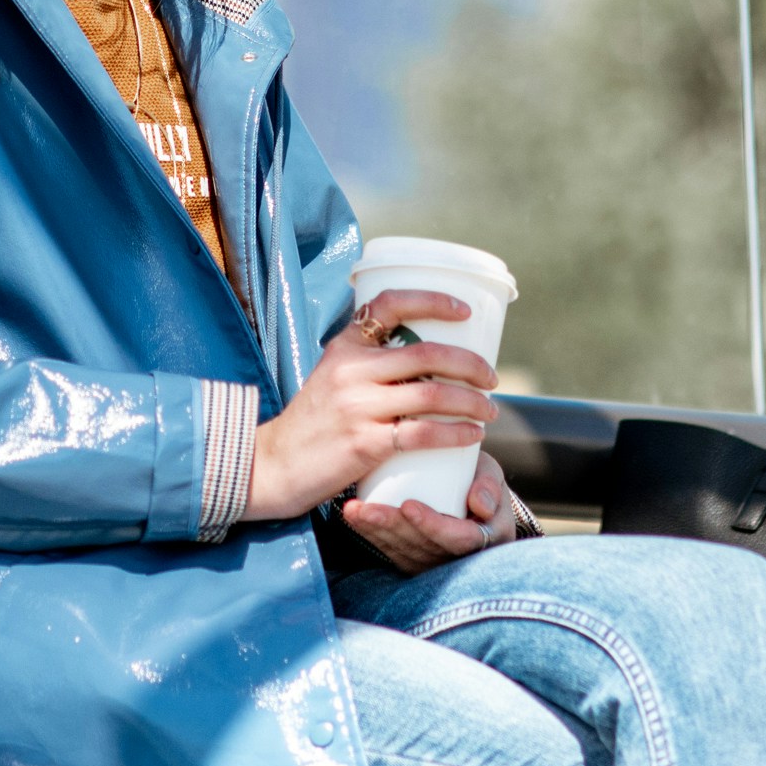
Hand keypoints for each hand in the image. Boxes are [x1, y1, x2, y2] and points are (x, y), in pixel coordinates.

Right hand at [248, 290, 496, 521]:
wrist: (274, 465)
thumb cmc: (312, 424)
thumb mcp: (332, 379)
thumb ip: (368, 368)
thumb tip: (425, 365)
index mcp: (344, 346)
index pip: (390, 304)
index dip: (433, 301)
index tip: (464, 311)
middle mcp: (351, 369)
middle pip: (427, 353)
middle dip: (470, 364)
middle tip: (491, 378)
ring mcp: (357, 405)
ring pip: (433, 393)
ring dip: (472, 401)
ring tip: (489, 410)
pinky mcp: (364, 442)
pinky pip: (423, 433)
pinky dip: (456, 433)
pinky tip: (471, 436)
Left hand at [344, 451, 523, 573]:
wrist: (471, 498)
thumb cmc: (480, 480)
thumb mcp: (491, 476)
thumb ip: (489, 485)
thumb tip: (478, 503)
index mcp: (486, 540)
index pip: (459, 539)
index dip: (432, 525)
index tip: (408, 506)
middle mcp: (460, 558)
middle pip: (423, 547)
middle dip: (392, 528)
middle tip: (366, 509)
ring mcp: (436, 563)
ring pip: (403, 552)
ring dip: (375, 532)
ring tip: (353, 510)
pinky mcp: (415, 562)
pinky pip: (392, 551)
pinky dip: (371, 535)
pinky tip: (354, 517)